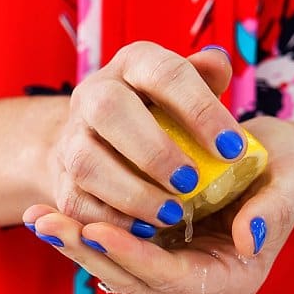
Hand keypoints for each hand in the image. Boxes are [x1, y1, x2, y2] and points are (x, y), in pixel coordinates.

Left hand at [24, 117, 293, 293]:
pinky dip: (81, 232)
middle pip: (133, 280)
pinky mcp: (154, 247)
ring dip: (75, 245)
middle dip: (89, 253)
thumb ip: (274, 212)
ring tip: (37, 217)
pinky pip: (112, 247)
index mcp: (233, 276)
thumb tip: (247, 238)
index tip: (99, 231)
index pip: (174, 278)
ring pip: (115, 268)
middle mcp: (197, 280)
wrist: (274, 162)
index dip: (135, 257)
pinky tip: (47, 214)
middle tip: (47, 223)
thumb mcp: (293, 181)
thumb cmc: (287, 168)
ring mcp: (172, 266)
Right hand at [43, 41, 247, 235]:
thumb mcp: (186, 90)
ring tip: (172, 214)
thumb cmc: (159, 114)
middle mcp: (93, 94)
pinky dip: (111, 220)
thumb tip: (218, 62)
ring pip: (87, 163)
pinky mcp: (59, 180)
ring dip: (132, 193)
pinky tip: (145, 230)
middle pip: (109, 109)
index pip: (164, 73)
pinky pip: (75, 203)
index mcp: (133, 64)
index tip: (233, 149)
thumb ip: (206, 78)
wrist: (96, 138)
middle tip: (192, 182)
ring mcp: (70, 137)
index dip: (200, 110)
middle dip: (154, 151)